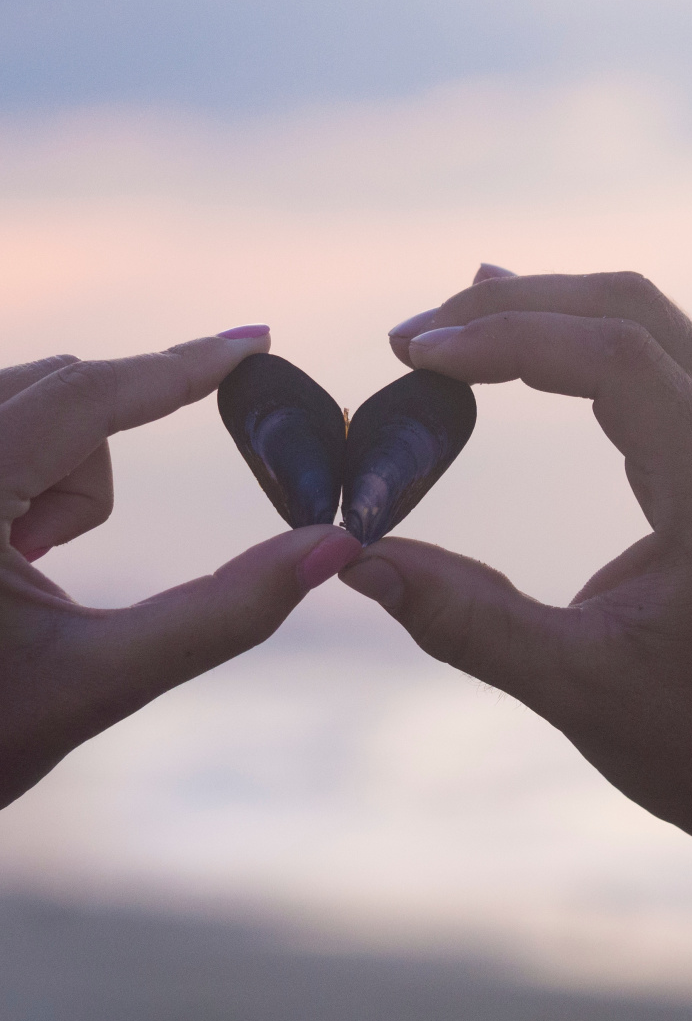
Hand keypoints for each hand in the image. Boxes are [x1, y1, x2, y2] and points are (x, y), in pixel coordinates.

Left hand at [0, 333, 358, 807]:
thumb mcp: (101, 679)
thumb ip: (223, 613)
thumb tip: (329, 549)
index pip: (85, 393)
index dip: (182, 366)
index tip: (255, 341)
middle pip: (59, 391)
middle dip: (90, 475)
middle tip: (50, 565)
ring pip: (30, 404)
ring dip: (57, 480)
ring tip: (21, 573)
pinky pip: (3, 426)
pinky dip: (26, 478)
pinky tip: (3, 558)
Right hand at [341, 265, 691, 867]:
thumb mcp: (582, 690)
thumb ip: (465, 621)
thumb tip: (354, 561)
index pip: (618, 358)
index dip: (508, 337)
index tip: (414, 353)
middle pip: (634, 314)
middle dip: (513, 308)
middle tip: (411, 338)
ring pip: (649, 327)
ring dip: (544, 314)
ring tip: (447, 332)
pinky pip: (660, 364)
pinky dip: (578, 346)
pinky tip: (521, 347)